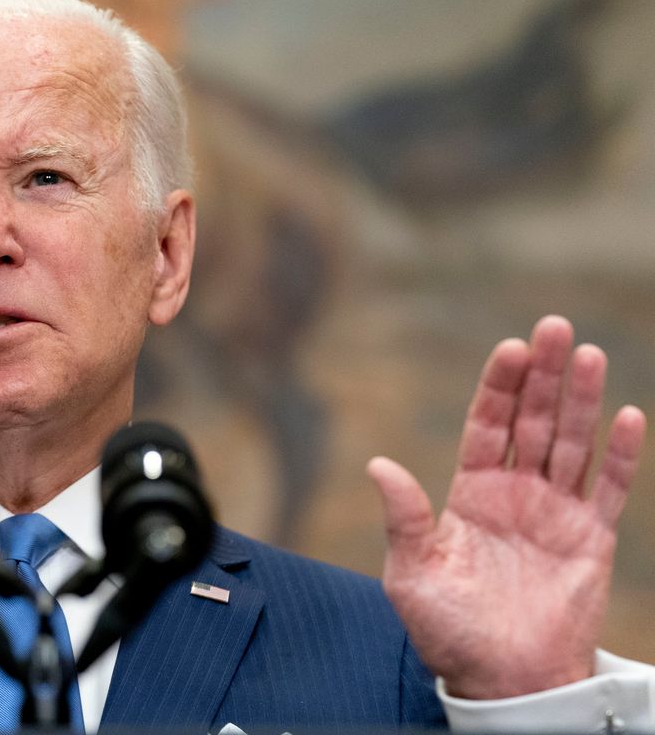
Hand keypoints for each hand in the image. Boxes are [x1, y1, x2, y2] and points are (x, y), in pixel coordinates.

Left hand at [368, 315, 645, 699]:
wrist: (502, 679)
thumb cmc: (448, 629)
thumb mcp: (412, 573)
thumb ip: (405, 518)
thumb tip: (378, 466)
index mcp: (470, 493)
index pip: (486, 426)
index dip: (497, 387)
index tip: (509, 348)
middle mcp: (514, 493)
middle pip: (531, 421)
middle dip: (541, 375)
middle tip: (553, 327)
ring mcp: (556, 512)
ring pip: (571, 443)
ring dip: (580, 400)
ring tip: (587, 354)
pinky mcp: (592, 539)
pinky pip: (611, 490)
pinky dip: (621, 455)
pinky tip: (627, 415)